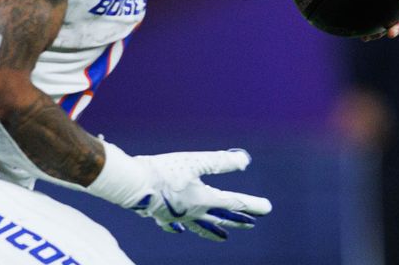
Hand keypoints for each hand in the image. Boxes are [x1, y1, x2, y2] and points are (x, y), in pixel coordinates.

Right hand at [128, 149, 271, 240]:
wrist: (132, 183)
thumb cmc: (164, 170)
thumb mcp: (196, 161)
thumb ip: (221, 162)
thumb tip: (245, 161)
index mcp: (203, 199)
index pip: (233, 203)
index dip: (251, 205)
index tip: (267, 209)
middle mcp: (193, 212)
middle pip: (220, 218)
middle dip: (236, 220)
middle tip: (251, 224)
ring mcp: (177, 217)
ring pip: (200, 226)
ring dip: (213, 230)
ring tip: (224, 237)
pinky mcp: (161, 215)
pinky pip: (175, 226)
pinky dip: (181, 228)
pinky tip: (180, 230)